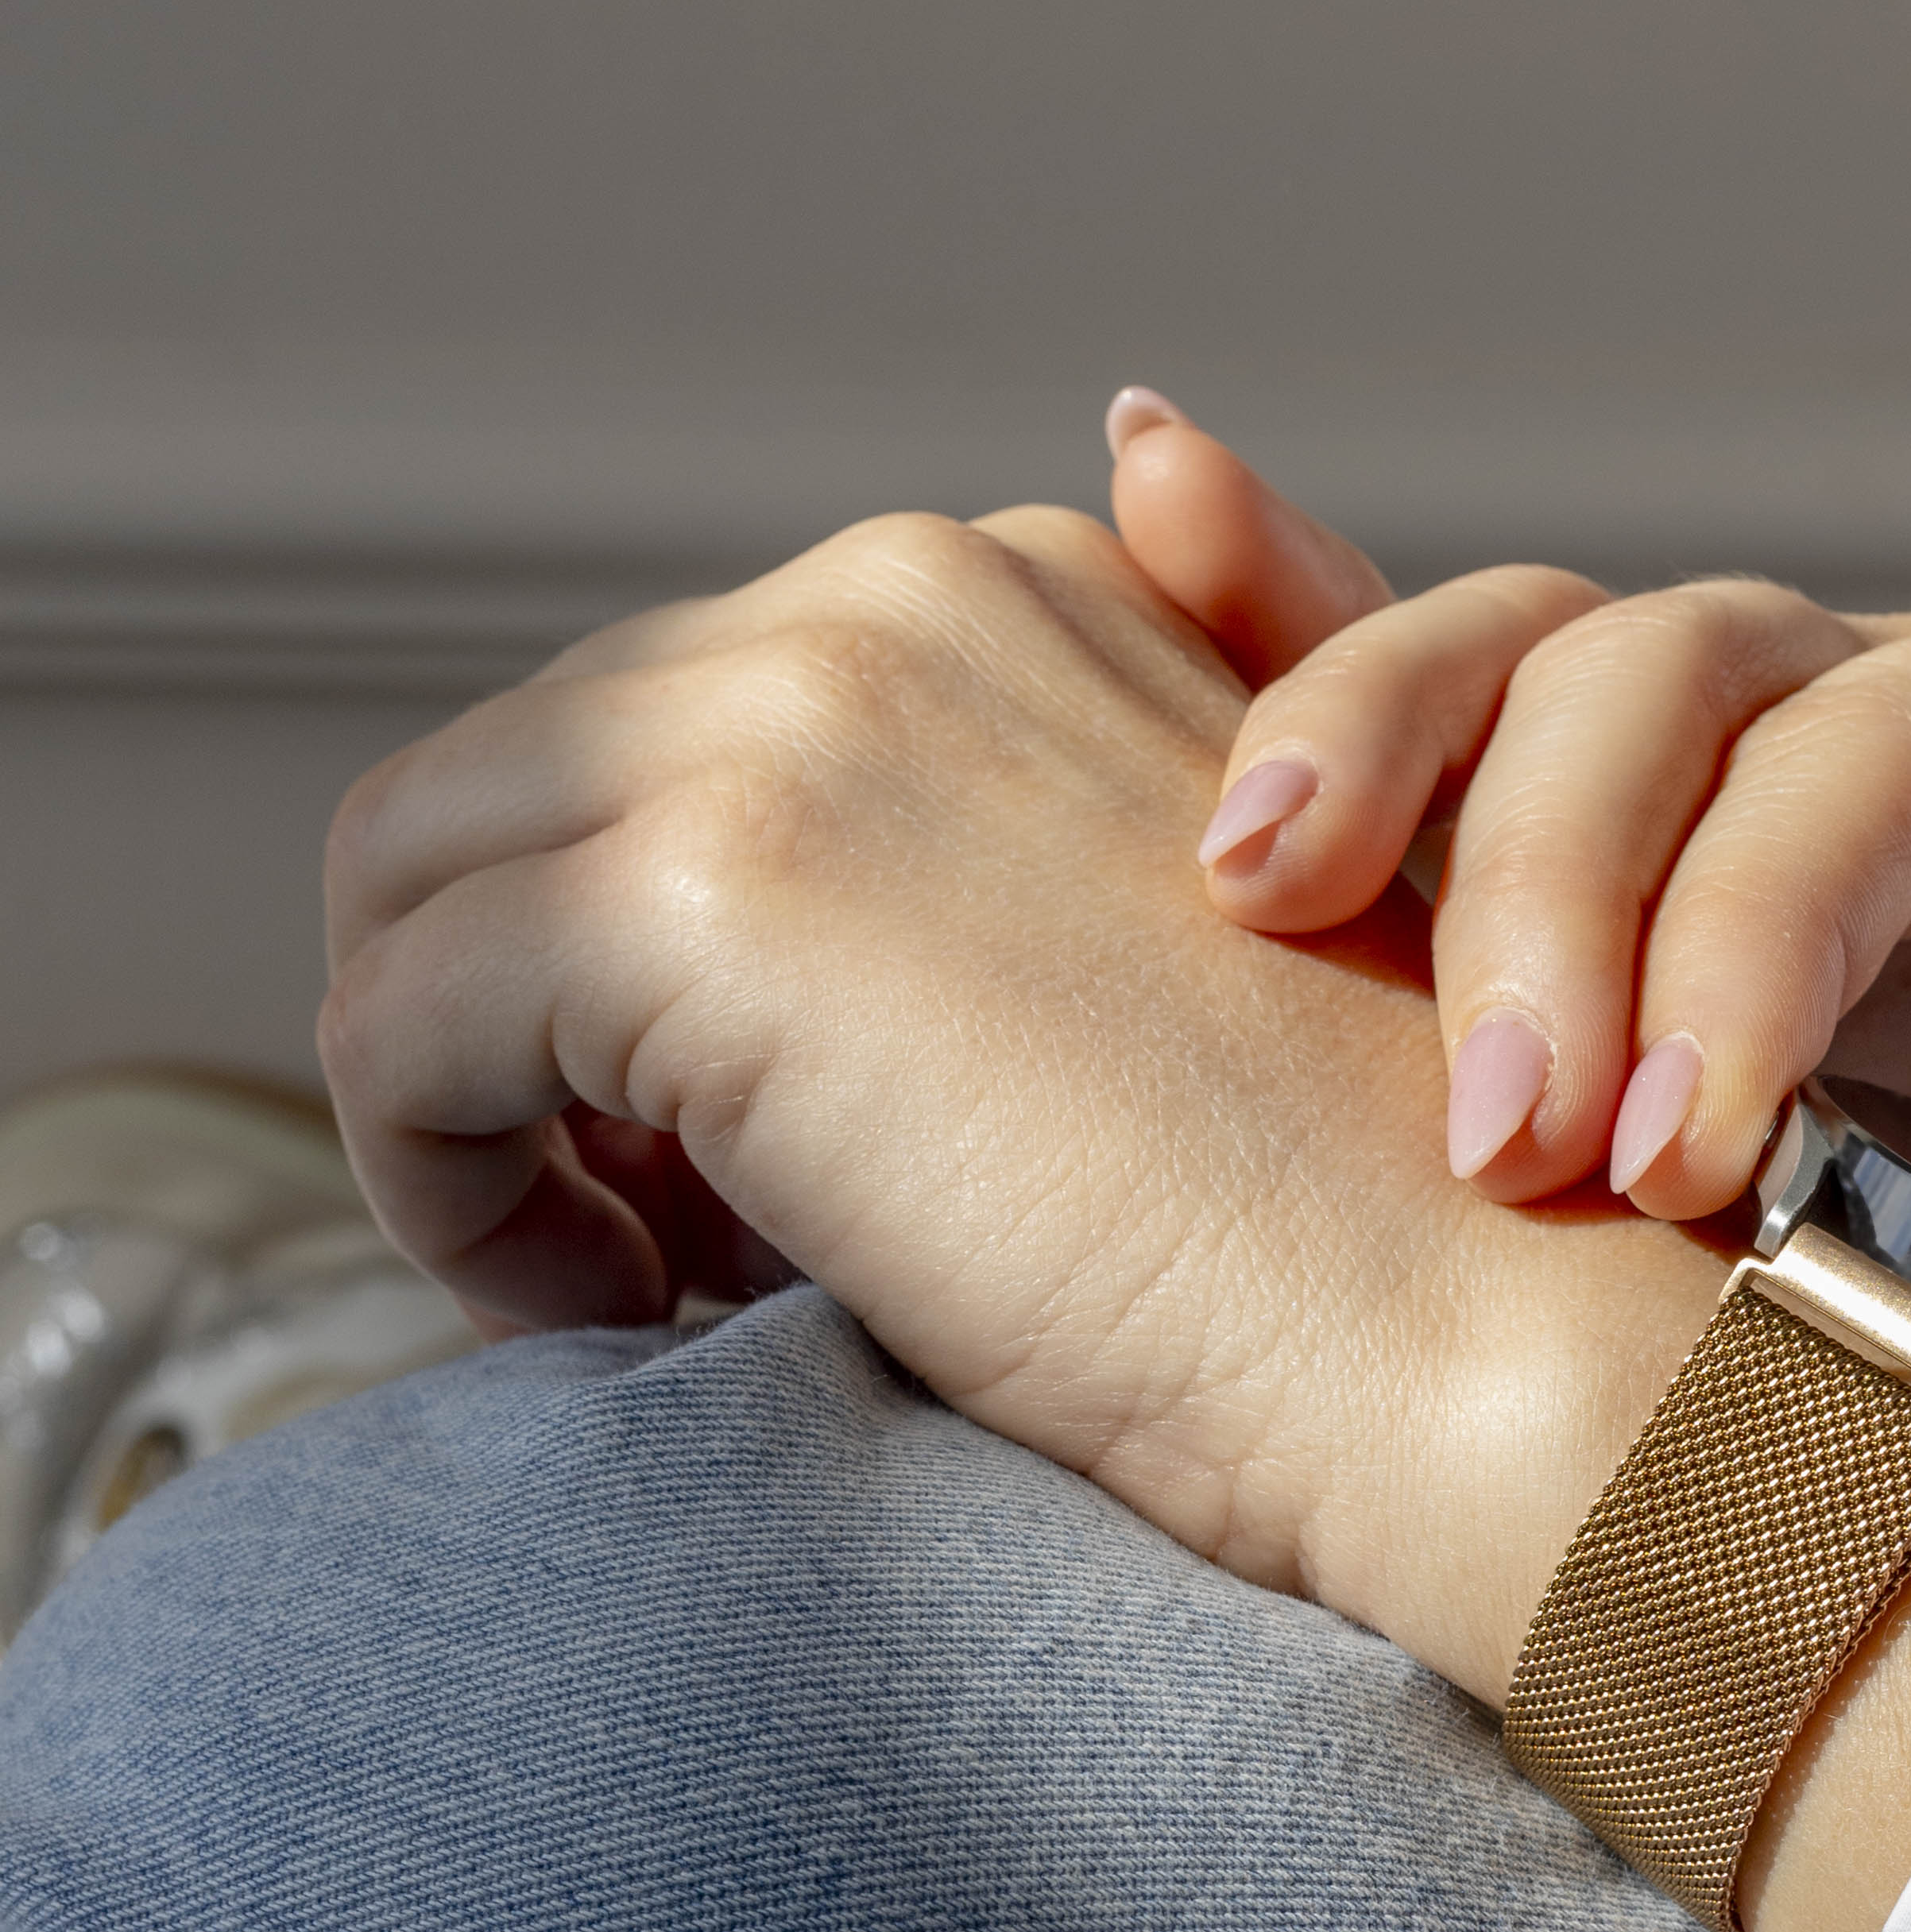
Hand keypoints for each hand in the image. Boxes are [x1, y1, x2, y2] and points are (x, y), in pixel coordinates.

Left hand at [318, 499, 1731, 1708]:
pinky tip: (610, 1312)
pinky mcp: (707, 897)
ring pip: (419, 878)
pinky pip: (403, 1022)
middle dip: (533, 1010)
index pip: (681, 721)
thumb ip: (969, 885)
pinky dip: (449, 1185)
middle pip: (521, 780)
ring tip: (620, 1280)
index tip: (731, 1155)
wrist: (1486, 1340)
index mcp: (1018, 592)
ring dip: (468, 1088)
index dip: (656, 949)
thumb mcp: (1146, 979)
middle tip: (649, 1239)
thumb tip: (778, 992)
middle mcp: (894, 595)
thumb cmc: (1368, 1235)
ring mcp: (795, 721)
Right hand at [1102, 392, 1910, 1509]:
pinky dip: (1301, 603)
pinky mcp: (1641, 821)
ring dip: (1380, 754)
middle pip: (1680, 676)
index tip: (1674, 1172)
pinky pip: (1453, 667)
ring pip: (1533, 650)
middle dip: (1552, 887)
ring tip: (1253, 896)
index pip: (1898, 763)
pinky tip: (1157, 514)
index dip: (1761, 933)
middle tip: (1493, 1143)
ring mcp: (1762, 742)